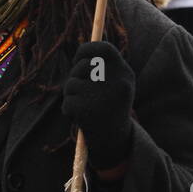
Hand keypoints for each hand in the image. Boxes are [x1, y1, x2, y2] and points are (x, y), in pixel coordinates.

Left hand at [62, 42, 134, 171]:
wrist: (115, 142)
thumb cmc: (111, 108)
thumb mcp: (116, 85)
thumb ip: (103, 67)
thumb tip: (84, 50)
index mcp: (125, 75)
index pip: (104, 48)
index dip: (86, 49)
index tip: (77, 58)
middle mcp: (116, 84)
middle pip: (82, 66)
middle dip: (75, 74)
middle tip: (79, 87)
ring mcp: (101, 97)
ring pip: (71, 84)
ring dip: (72, 94)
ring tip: (84, 106)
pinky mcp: (86, 110)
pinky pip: (67, 102)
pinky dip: (69, 110)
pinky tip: (81, 119)